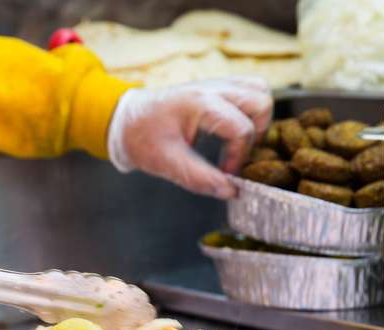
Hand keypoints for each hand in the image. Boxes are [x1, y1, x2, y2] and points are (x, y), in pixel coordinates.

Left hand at [106, 77, 272, 198]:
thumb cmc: (140, 137)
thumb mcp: (167, 163)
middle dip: (256, 134)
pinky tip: (230, 132)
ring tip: (237, 142)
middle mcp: (212, 88)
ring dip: (256, 119)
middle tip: (236, 155)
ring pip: (259, 91)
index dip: (238, 157)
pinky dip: (248, 111)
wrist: (123, 120)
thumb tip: (232, 191)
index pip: (241, 129)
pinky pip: (247, 91)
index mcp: (200, 104)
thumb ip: (200, 179)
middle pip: (261, 101)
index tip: (225, 174)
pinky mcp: (215, 89)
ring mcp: (215, 85)